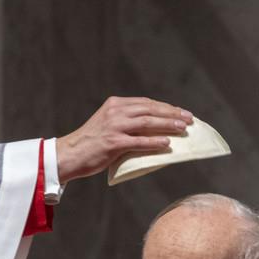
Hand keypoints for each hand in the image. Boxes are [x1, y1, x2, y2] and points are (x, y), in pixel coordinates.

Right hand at [55, 96, 192, 183]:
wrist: (69, 154)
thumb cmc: (91, 143)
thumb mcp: (108, 125)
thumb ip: (127, 123)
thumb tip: (153, 130)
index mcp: (115, 105)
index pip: (146, 103)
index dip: (165, 107)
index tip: (180, 112)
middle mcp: (115, 112)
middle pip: (150, 109)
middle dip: (172, 113)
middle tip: (189, 119)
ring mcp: (114, 127)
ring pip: (147, 122)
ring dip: (168, 125)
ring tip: (183, 129)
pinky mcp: (113, 143)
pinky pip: (139, 141)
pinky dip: (154, 142)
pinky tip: (167, 143)